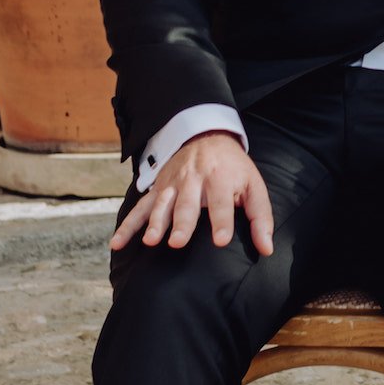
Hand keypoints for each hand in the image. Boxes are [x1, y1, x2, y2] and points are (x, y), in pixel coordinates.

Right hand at [111, 132, 274, 255]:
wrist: (205, 135)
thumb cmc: (233, 168)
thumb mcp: (253, 185)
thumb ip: (260, 217)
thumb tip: (267, 249)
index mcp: (221, 179)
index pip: (222, 203)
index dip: (222, 221)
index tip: (220, 241)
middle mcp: (195, 181)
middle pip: (188, 205)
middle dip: (182, 224)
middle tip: (177, 243)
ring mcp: (173, 185)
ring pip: (162, 205)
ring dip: (155, 223)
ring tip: (151, 241)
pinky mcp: (157, 190)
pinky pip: (140, 208)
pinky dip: (127, 226)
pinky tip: (117, 243)